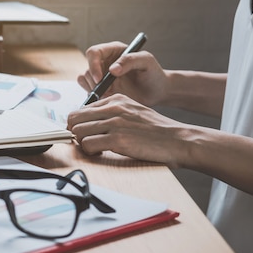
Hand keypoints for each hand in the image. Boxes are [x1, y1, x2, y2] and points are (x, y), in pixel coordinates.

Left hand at [67, 94, 186, 164]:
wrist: (178, 140)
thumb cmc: (156, 130)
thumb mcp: (133, 112)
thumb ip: (112, 113)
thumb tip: (89, 123)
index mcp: (115, 99)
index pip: (81, 109)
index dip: (79, 124)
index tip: (85, 134)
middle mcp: (113, 108)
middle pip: (74, 119)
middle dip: (75, 133)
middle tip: (86, 142)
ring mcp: (114, 123)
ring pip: (77, 132)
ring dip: (82, 143)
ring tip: (95, 148)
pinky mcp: (117, 139)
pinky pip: (87, 144)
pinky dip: (89, 151)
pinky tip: (101, 152)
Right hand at [78, 41, 168, 106]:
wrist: (157, 92)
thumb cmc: (154, 74)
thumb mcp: (147, 62)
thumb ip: (130, 61)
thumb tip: (112, 69)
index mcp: (113, 50)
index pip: (93, 52)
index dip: (93, 65)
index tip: (100, 79)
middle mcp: (104, 62)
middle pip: (87, 68)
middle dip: (94, 81)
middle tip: (108, 91)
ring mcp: (101, 76)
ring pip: (84, 79)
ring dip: (93, 89)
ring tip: (110, 95)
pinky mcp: (101, 88)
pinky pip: (88, 91)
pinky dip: (94, 96)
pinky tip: (108, 99)